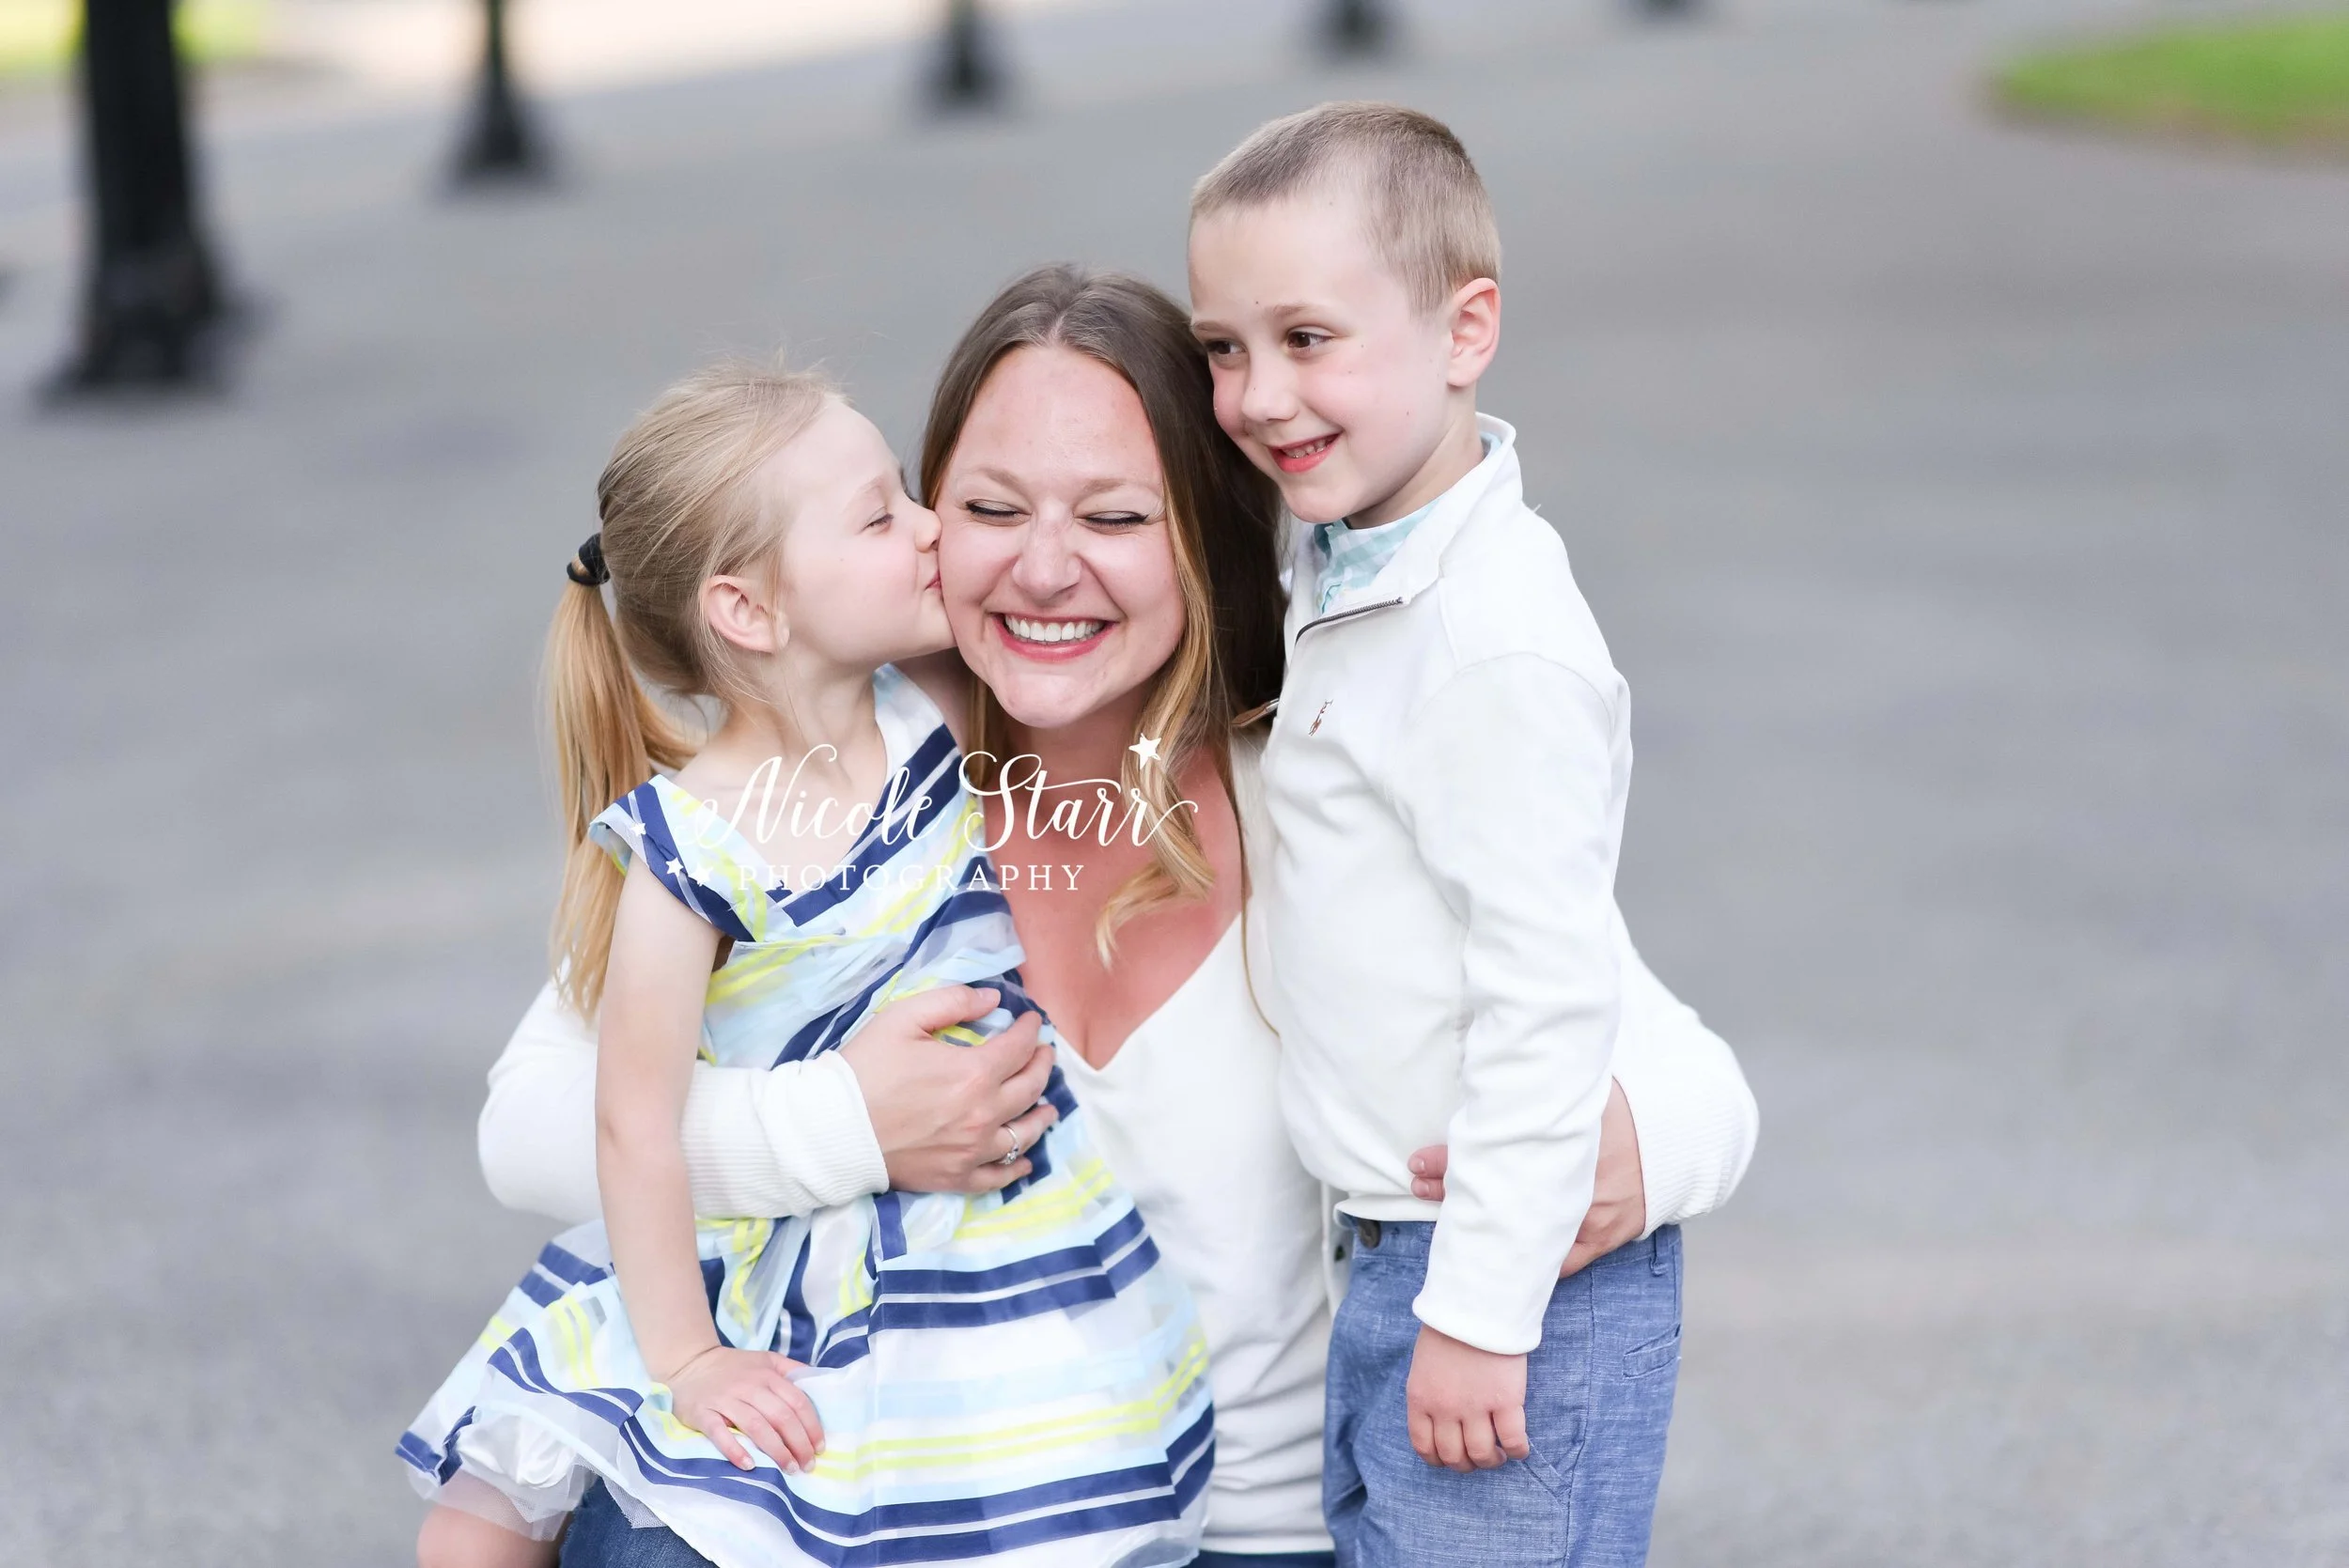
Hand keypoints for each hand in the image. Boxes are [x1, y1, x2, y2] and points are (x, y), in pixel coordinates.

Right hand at [665, 1345, 823, 1472]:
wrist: (690, 1363)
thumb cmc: (734, 1367)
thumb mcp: (766, 1360)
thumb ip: (791, 1370)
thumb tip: (820, 1382)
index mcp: (768, 1375)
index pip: (797, 1402)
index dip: (811, 1426)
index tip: (819, 1447)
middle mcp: (749, 1386)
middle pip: (781, 1417)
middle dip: (798, 1444)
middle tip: (807, 1465)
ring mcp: (725, 1400)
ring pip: (756, 1426)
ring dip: (776, 1450)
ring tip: (789, 1469)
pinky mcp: (703, 1413)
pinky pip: (719, 1433)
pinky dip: (735, 1450)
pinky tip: (749, 1465)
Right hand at [839, 987, 1058, 1193]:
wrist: (833, 1128)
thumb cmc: (865, 1068)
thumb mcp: (902, 1018)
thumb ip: (952, 1002)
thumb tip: (993, 999)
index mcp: (974, 1072)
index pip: (1019, 1047)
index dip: (1030, 1030)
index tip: (1032, 1020)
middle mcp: (983, 1114)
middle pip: (1030, 1087)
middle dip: (1042, 1065)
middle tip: (1044, 1054)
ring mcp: (973, 1150)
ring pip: (1024, 1133)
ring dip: (1042, 1116)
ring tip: (1049, 1107)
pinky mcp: (957, 1177)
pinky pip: (999, 1175)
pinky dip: (1018, 1166)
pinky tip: (1026, 1160)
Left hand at [1405, 1324, 1529, 1471]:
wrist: (1476, 1304)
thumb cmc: (1451, 1328)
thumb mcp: (1425, 1364)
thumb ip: (1430, 1394)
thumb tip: (1440, 1421)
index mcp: (1420, 1398)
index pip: (1424, 1446)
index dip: (1438, 1460)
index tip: (1450, 1459)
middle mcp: (1444, 1408)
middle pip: (1453, 1456)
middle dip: (1466, 1464)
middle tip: (1478, 1457)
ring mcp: (1475, 1406)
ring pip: (1481, 1454)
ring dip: (1491, 1460)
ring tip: (1499, 1454)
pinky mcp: (1505, 1400)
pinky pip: (1512, 1440)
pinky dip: (1517, 1450)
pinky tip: (1520, 1449)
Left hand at [1407, 1078, 1645, 1276]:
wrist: (1677, 1139)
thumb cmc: (1621, 1110)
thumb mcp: (1576, 1092)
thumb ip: (1534, 1096)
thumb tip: (1485, 1087)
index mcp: (1563, 1136)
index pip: (1491, 1150)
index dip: (1447, 1158)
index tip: (1416, 1162)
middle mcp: (1573, 1175)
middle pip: (1496, 1189)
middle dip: (1450, 1189)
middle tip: (1419, 1184)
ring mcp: (1588, 1211)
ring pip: (1519, 1229)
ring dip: (1480, 1226)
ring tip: (1447, 1222)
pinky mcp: (1602, 1236)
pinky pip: (1556, 1261)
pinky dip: (1526, 1262)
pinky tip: (1494, 1259)